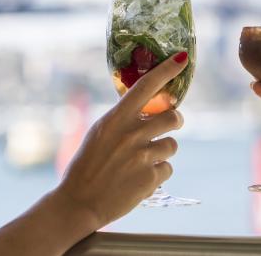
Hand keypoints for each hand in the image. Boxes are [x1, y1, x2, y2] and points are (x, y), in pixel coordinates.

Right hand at [54, 52, 187, 229]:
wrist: (78, 202)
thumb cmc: (87, 165)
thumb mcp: (100, 133)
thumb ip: (123, 120)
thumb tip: (150, 110)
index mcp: (116, 118)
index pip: (145, 86)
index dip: (166, 70)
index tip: (182, 58)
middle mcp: (132, 134)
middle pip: (172, 117)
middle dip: (175, 121)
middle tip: (171, 124)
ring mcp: (143, 156)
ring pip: (171, 145)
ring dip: (162, 152)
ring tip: (141, 162)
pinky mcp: (151, 178)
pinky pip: (166, 169)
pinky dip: (157, 174)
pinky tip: (139, 180)